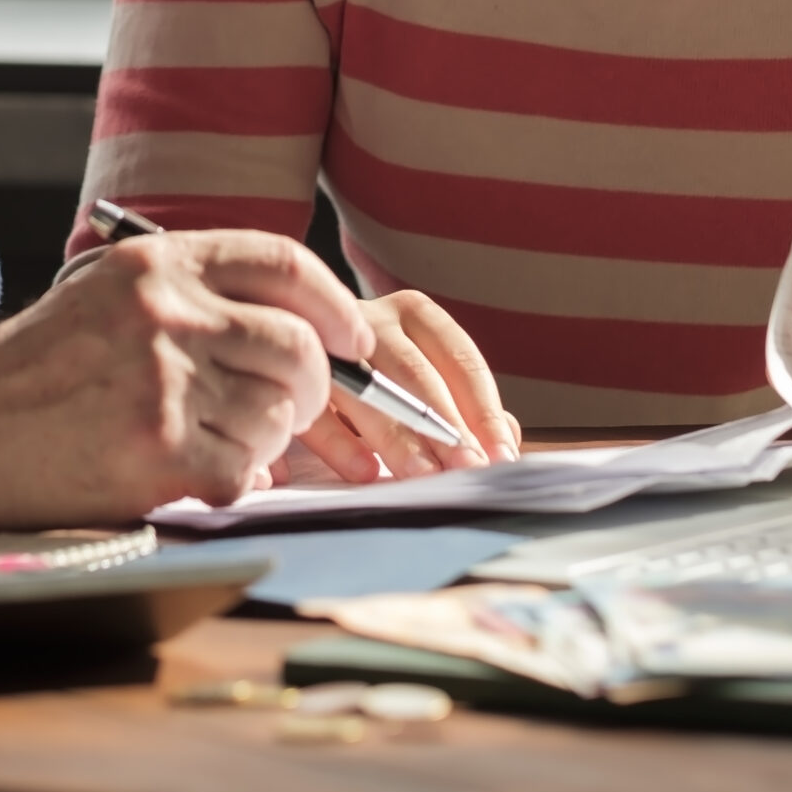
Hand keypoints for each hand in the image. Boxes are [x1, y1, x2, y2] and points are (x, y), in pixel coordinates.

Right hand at [0, 228, 371, 522]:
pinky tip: (195, 475)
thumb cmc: (37, 368)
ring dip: (266, 440)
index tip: (354, 337)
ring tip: (217, 442)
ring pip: (277, 414)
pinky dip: (234, 480)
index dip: (333, 304)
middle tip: (295, 411)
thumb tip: (298, 322)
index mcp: (159, 263)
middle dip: (314, 388)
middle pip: (298, 346)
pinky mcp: (156, 447)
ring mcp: (163, 379)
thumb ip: (192, 293)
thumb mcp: (109, 294)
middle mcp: (167, 312)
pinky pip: (244, 469)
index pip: (283, 262)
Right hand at [294, 290, 520, 481]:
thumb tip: (506, 441)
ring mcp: (324, 344)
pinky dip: (338, 444)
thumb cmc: (378, 378)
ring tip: (422, 476)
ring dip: (396, 438)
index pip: (460, 359)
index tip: (500, 455)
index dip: (484, 411)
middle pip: (414, 372)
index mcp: (414, 314)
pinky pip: (315, 412)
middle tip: (466, 469)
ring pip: (365, 392)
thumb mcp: (425, 380)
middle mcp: (370, 319)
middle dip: (444, 426)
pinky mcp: (286, 376)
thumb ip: (467, 407)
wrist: (285, 354)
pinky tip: (364, 472)